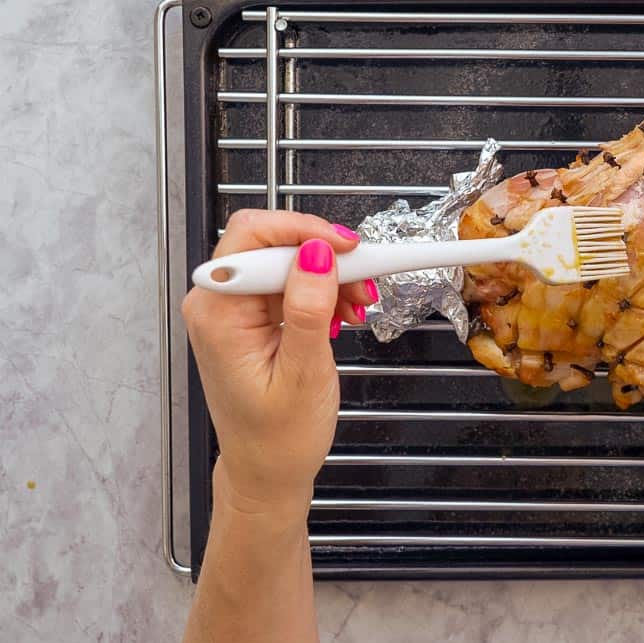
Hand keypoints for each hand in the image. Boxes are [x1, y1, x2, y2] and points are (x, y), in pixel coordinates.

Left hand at [181, 210, 377, 514]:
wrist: (267, 472)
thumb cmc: (279, 438)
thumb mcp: (302, 373)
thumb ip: (307, 309)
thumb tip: (316, 254)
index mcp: (218, 314)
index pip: (254, 236)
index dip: (306, 232)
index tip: (351, 247)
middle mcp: (217, 303)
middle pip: (273, 243)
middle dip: (326, 257)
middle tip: (365, 282)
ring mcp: (234, 309)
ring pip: (288, 260)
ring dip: (331, 275)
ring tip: (359, 306)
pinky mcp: (251, 317)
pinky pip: (290, 282)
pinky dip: (323, 291)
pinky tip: (343, 314)